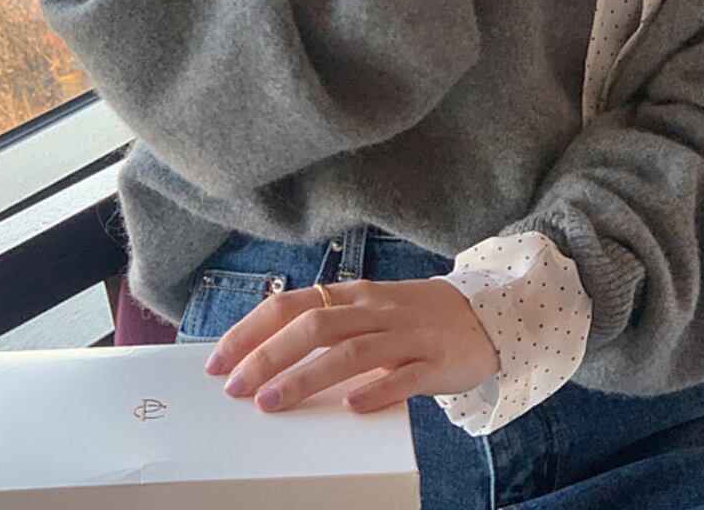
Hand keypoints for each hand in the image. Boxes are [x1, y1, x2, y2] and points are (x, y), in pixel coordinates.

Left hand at [203, 277, 500, 414]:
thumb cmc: (416, 318)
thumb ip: (331, 326)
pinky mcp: (435, 361)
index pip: (291, 304)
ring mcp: (406, 335)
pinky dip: (376, 390)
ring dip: (307, 377)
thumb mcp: (371, 311)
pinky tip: (352, 407)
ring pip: (351, 351)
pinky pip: (403, 376)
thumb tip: (270, 353)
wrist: (486, 314)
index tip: (217, 360)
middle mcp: (376, 310)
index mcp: (354, 295)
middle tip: (234, 387)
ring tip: (272, 403)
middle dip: (268, 356)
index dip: (251, 331)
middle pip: (315, 325)